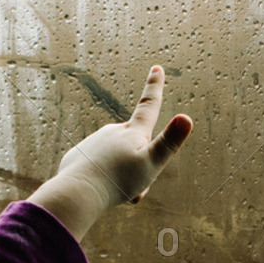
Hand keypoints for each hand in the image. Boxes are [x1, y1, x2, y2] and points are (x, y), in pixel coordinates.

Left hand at [28, 65, 192, 241]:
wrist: (76, 193)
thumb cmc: (116, 181)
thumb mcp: (150, 164)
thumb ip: (169, 142)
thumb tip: (186, 118)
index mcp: (132, 132)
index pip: (148, 105)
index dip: (155, 87)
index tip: (157, 69)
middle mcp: (112, 131)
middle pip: (135, 147)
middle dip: (139, 164)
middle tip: (135, 185)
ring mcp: (94, 142)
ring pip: (118, 161)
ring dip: (122, 176)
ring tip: (114, 190)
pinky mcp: (79, 156)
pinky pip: (99, 168)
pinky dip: (103, 179)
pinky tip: (96, 190)